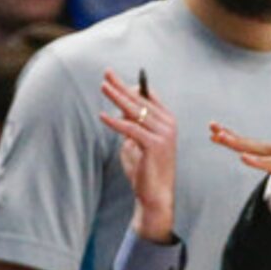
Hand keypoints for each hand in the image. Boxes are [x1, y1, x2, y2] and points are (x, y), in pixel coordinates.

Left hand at [99, 71, 175, 243]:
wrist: (155, 196)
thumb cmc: (145, 170)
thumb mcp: (135, 142)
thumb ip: (131, 125)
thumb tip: (119, 108)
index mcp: (167, 121)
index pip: (148, 96)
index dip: (130, 86)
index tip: (113, 78)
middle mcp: (168, 124)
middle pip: (140, 99)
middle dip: (121, 85)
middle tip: (106, 73)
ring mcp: (163, 134)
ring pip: (135, 111)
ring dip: (116, 97)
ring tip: (102, 87)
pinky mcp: (154, 145)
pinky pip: (130, 129)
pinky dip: (115, 122)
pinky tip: (102, 116)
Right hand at [209, 124, 270, 210]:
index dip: (260, 162)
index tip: (243, 157)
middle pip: (261, 148)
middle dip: (239, 142)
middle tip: (220, 135)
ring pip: (254, 142)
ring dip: (232, 136)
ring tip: (212, 129)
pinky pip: (253, 143)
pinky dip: (237, 137)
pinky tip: (219, 133)